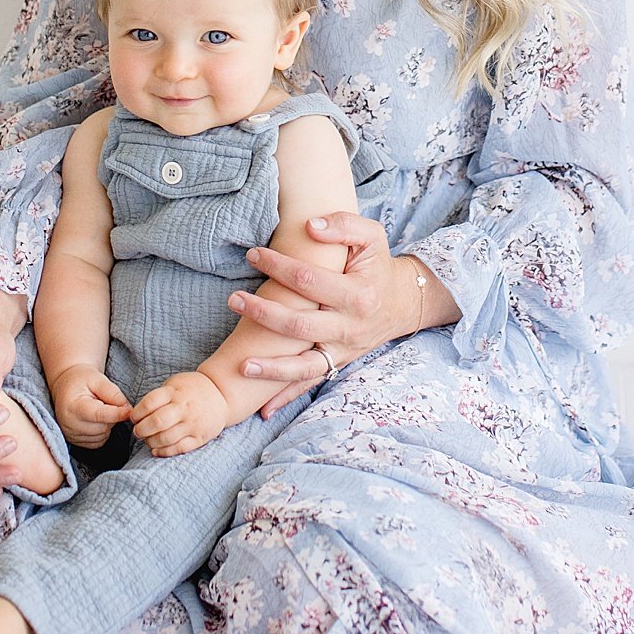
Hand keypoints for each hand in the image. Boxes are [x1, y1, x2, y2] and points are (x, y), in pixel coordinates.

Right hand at [50, 364, 131, 448]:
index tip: (129, 410)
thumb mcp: (97, 379)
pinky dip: (103, 432)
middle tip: (107, 402)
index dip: (116, 414)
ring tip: (100, 408)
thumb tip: (127, 409)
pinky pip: (98, 442)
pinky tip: (97, 419)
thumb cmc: (82, 380)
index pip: (98, 415)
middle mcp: (69, 424)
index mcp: (73, 406)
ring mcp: (71, 435)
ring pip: (102, 436)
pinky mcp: (75, 442)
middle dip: (112, 416)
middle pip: (102, 427)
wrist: (66, 386)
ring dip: (108, 424)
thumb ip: (113, 393)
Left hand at [131, 371, 229, 456]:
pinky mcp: (200, 438)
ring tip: (148, 440)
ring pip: (166, 438)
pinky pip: (179, 449)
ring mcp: (193, 424)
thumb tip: (137, 414)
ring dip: (151, 442)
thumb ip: (158, 396)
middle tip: (138, 432)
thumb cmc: (191, 389)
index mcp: (175, 392)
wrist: (221, 394)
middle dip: (141, 430)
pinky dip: (164, 452)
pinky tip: (156, 450)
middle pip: (157, 422)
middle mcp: (184, 408)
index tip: (134, 417)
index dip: (137, 413)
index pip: (149, 403)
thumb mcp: (175, 384)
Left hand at [229, 213, 427, 417]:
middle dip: (264, 313)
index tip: (253, 254)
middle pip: (300, 325)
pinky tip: (262, 408)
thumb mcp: (371, 237)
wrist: (400, 302)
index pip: (308, 279)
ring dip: (271, 367)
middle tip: (233, 299)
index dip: (278, 266)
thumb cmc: (378, 265)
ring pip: (304, 365)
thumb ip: (343, 226)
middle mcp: (349, 327)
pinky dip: (286, 396)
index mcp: (356, 294)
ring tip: (241, 364)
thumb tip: (309, 226)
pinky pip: (309, 383)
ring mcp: (342, 350)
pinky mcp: (336, 363)